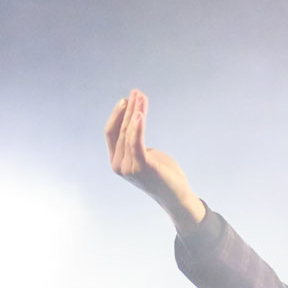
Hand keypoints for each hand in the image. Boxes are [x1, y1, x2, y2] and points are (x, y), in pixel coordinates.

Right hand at [104, 88, 204, 231]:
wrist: (176, 196)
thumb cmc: (163, 175)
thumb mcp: (146, 156)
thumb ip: (136, 144)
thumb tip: (135, 123)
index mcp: (117, 161)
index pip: (111, 133)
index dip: (117, 115)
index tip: (127, 100)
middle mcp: (119, 165)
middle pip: (121, 129)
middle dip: (128, 109)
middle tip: (136, 92)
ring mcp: (128, 167)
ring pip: (129, 132)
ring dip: (135, 112)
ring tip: (141, 97)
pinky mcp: (141, 167)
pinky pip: (136, 142)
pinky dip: (137, 126)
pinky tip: (140, 113)